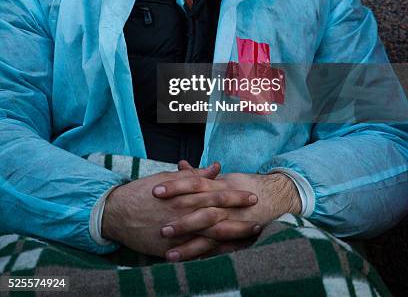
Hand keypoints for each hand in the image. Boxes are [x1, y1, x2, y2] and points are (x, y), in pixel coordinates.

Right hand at [101, 162, 258, 257]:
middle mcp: (184, 213)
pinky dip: (212, 254)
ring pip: (210, 237)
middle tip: (259, 218)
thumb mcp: (169, 178)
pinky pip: (195, 254)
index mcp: (185, 194)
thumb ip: (194, 175)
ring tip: (249, 236)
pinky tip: (227, 254)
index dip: (235, 196)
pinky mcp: (170, 249)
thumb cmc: (144, 191)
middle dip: (240, 218)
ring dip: (232, 237)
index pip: (216, 194)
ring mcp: (178, 233)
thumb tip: (215, 168)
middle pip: (218, 216)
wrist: (117, 212)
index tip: (252, 196)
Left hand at [153, 160, 300, 260]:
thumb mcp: (223, 177)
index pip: (194, 183)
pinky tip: (191, 264)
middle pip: (200, 212)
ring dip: (189, 247)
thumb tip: (181, 165)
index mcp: (219, 186)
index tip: (155, 190)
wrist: (275, 196)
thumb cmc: (244, 185)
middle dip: (181, 222)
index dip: (175, 186)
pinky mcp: (238, 239)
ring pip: (209, 236)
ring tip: (169, 255)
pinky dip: (206, 257)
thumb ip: (200, 175)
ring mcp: (231, 223)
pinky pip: (220, 250)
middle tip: (160, 228)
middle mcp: (225, 205)